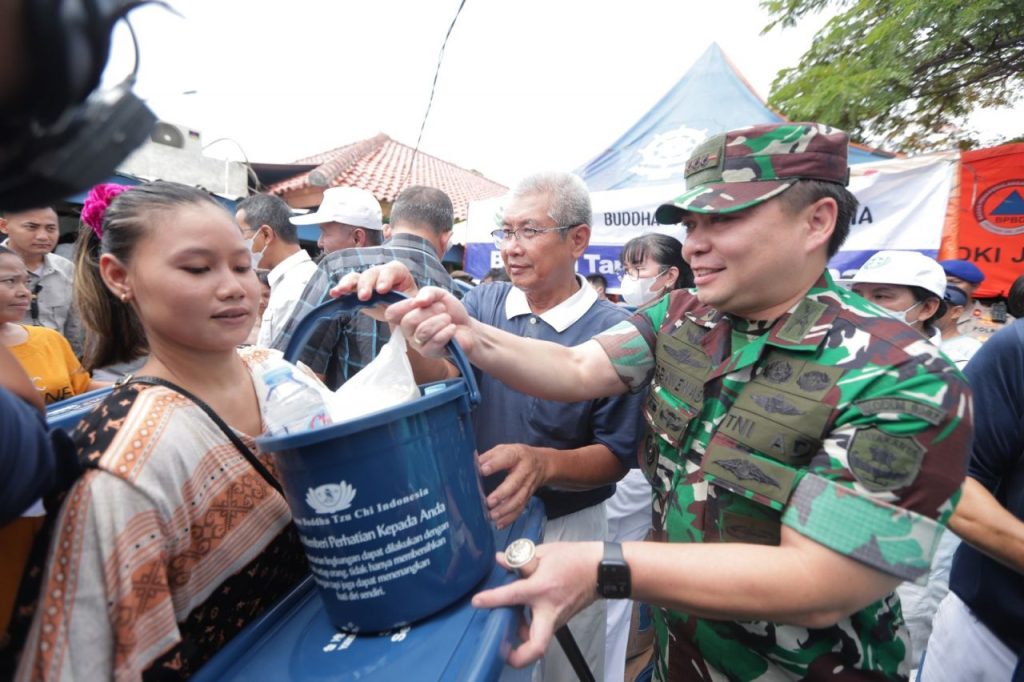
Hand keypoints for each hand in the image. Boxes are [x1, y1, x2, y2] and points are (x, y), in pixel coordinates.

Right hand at [330, 260, 418, 300]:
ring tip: (341, 291)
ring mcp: (368, 281)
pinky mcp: (357, 290)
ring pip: (357, 277)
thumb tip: (415, 303)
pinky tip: (334, 294)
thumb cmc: (411, 307)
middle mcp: (381, 273)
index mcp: (399, 273)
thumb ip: (414, 302)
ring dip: (348, 283)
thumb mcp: (416, 303)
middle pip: (372, 273)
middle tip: (364, 296)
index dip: (386, 278)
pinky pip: (348, 286)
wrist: (402, 314)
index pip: (392, 271)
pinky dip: (340, 289)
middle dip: (367, 284)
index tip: (382, 290)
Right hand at [385, 287, 474, 357]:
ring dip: (441, 321)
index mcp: (406, 315)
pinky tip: (452, 329)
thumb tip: (417, 301)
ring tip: (448, 319)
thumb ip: (427, 292)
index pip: (391, 313)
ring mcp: (417, 343)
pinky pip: (435, 340)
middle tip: (442, 310)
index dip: (405, 305)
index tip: (422, 302)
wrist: (467, 328)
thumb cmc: (450, 311)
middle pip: (409, 320)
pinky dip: (447, 331)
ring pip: (423, 331)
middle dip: (430, 311)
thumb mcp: (439, 295)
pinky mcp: (429, 353)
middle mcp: (408, 331)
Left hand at [472, 541, 601, 667]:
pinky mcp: (561, 621)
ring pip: (538, 640)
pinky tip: (521, 616)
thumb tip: (500, 560)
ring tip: (507, 626)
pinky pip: (542, 631)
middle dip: (518, 657)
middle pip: (536, 646)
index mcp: (542, 588)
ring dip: (521, 639)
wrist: (601, 569)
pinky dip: (529, 628)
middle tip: (502, 652)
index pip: (512, 596)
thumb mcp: (545, 552)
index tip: (477, 602)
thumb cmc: (573, 558)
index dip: (492, 599)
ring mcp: (557, 619)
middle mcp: (549, 610)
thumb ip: (520, 559)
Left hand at [479, 444, 547, 528]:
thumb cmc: (517, 456)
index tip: (482, 470)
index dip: (495, 464)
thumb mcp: (505, 449)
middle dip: (502, 494)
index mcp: (517, 455)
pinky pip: (520, 509)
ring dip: (505, 510)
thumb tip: (474, 463)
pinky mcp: (527, 497)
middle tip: (489, 502)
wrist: (542, 463)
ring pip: (518, 500)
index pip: (507, 458)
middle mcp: (524, 472)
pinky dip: (510, 518)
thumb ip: (490, 456)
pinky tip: (499, 524)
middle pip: (514, 484)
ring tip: (491, 516)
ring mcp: (527, 486)